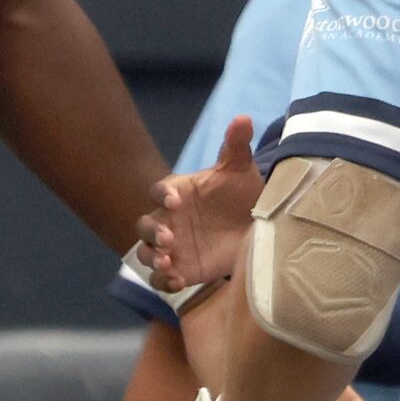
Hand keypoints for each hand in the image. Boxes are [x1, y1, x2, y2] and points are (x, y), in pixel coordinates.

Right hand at [138, 117, 259, 293]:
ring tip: (167, 264)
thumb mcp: (241, 169)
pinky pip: (161, 280)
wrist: (255, 228)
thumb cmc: (241, 194)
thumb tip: (243, 118)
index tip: (176, 201)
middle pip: (144, 226)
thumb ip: (236, 145)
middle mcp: (168, 220)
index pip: (158, 191)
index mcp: (176, 193)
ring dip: (151, 259)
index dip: (162, 195)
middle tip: (170, 239)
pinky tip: (178, 282)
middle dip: (152, 232)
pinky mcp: (181, 271)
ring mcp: (172, 248)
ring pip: (146, 253)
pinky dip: (163, 282)